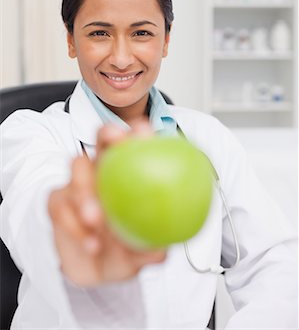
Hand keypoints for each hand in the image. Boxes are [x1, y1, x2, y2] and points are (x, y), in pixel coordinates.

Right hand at [48, 120, 165, 286]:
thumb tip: (161, 250)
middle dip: (109, 134)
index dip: (139, 133)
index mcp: (131, 174)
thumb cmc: (126, 251)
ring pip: (78, 167)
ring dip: (85, 189)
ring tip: (95, 217)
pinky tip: (91, 244)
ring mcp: (79, 183)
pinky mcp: (59, 201)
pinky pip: (61, 205)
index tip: (144, 134)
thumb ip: (151, 249)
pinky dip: (75, 225)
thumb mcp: (142, 253)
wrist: (97, 272)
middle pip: (104, 139)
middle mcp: (104, 171)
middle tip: (115, 141)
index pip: (136, 144)